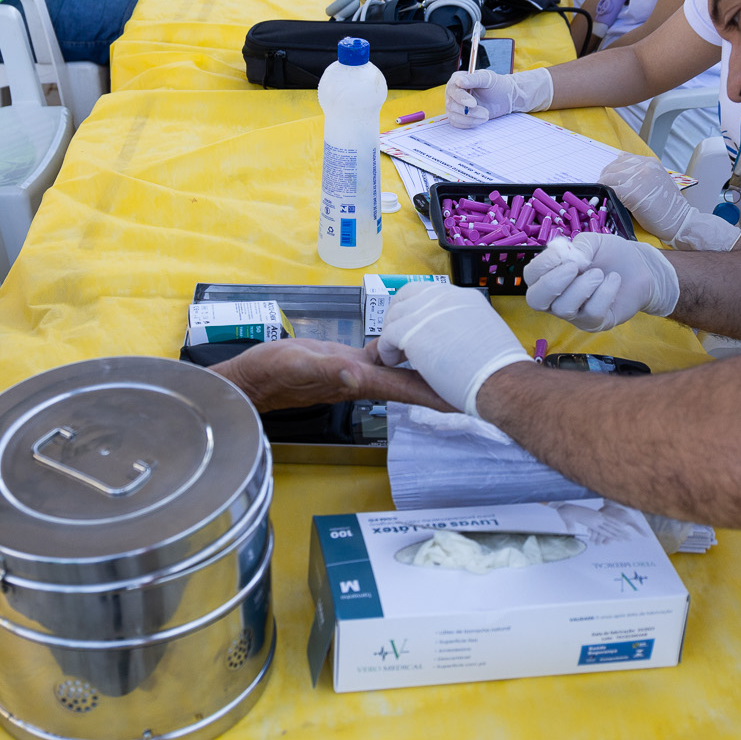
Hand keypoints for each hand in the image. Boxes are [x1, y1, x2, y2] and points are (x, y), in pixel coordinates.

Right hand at [209, 338, 450, 414]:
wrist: (257, 376)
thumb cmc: (274, 372)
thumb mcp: (299, 363)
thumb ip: (327, 368)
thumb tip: (356, 372)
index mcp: (361, 381)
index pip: (408, 389)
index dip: (439, 394)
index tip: (470, 398)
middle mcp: (367, 380)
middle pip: (415, 383)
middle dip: (445, 382)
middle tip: (483, 378)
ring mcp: (361, 372)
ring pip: (405, 370)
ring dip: (431, 368)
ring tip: (461, 359)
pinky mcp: (352, 361)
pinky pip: (388, 358)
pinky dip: (407, 351)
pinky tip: (418, 342)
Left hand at [376, 282, 531, 418]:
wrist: (501, 380)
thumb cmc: (499, 369)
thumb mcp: (486, 334)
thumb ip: (465, 328)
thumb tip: (454, 337)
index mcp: (465, 298)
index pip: (430, 293)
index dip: (417, 309)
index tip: (414, 325)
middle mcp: (445, 298)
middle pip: (407, 296)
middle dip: (399, 316)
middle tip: (398, 338)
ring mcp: (428, 312)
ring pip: (395, 315)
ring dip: (392, 335)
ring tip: (397, 355)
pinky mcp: (413, 331)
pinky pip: (387, 335)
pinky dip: (387, 350)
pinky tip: (393, 362)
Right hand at [445, 66, 551, 127]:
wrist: (509, 96)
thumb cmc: (500, 85)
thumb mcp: (489, 79)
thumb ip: (474, 79)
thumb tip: (459, 80)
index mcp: (458, 80)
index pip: (452, 90)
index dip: (461, 99)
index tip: (473, 104)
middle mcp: (454, 92)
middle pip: (451, 105)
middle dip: (468, 112)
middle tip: (483, 112)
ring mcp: (457, 106)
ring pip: (454, 117)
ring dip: (471, 119)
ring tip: (485, 115)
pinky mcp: (462, 117)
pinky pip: (459, 125)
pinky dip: (470, 125)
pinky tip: (482, 119)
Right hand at [522, 232, 678, 330]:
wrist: (640, 267)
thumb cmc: (611, 255)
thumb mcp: (593, 242)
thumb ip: (578, 246)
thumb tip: (568, 258)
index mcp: (550, 275)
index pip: (530, 276)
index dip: (542, 265)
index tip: (562, 253)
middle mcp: (556, 298)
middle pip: (536, 300)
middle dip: (553, 283)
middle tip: (574, 267)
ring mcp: (574, 314)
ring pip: (564, 308)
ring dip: (583, 286)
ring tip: (600, 273)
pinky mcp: (594, 323)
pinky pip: (591, 312)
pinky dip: (604, 292)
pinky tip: (613, 280)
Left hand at [601, 151, 740, 250]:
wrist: (680, 220)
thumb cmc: (668, 206)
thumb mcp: (657, 180)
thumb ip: (641, 171)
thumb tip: (621, 160)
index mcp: (650, 162)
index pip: (621, 160)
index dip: (612, 171)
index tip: (610, 182)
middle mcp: (644, 166)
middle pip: (612, 168)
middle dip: (605, 179)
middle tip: (605, 191)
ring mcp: (637, 178)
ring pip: (608, 178)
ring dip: (604, 188)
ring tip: (607, 197)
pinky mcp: (631, 192)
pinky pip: (610, 190)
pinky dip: (606, 196)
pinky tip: (609, 202)